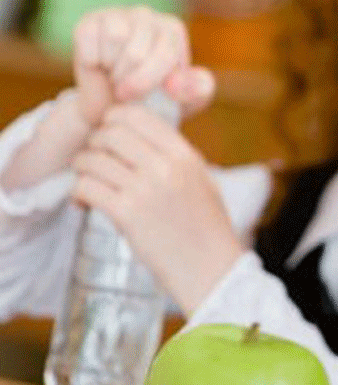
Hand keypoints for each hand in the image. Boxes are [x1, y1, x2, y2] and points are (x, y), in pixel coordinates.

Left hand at [70, 104, 243, 314]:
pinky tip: (85, 203)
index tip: (109, 133)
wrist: (210, 269)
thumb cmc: (207, 226)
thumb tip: (139, 134)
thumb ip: (174, 156)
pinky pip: (87, 188)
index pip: (137, 115)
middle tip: (94, 159)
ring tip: (89, 182)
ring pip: (93, 160)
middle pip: (110, 133)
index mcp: (186, 155)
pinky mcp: (127, 215)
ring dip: (83, 169)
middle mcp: (166, 167)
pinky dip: (79, 193)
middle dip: (94, 144)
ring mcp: (146, 190)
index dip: (114, 119)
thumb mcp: (201, 180)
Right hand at [72, 6, 214, 127]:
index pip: (166, 55)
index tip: (144, 95)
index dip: (149, 83)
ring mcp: (116, 14)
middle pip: (137, 51)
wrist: (111, 105)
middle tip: (125, 88)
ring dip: (112, 69)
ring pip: (115, 38)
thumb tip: (178, 81)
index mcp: (172, 29)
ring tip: (114, 76)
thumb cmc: (153, 101)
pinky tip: (97, 65)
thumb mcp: (186, 102)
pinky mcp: (89, 21)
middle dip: (129, 80)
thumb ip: (199, 89)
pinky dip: (91, 61)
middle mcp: (146, 16)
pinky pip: (89, 40)